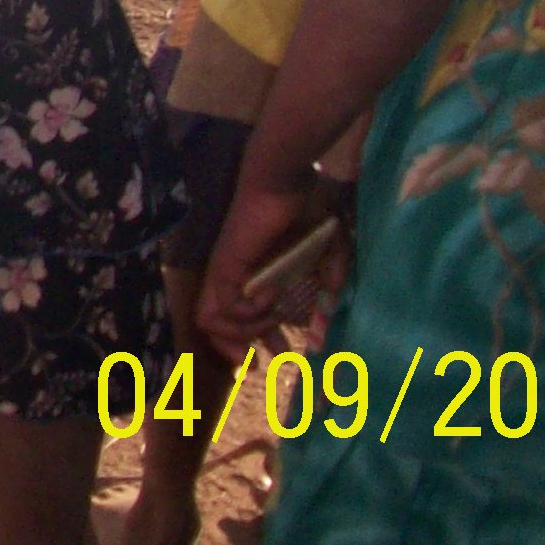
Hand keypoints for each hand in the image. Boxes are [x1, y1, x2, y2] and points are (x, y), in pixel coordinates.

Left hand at [198, 179, 329, 351]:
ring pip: (214, 321)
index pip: (241, 319)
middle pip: (215, 326)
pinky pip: (223, 305)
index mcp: (257, 277)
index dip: (256, 342)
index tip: (279, 356)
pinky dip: (247, 315)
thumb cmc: (310, 212)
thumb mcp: (330, 258)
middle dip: (239, 350)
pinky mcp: (226, 264)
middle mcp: (236, 278)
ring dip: (247, 334)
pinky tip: (269, 304)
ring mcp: (228, 271)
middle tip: (260, 364)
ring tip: (274, 327)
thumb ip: (329, 289)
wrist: (289, 180)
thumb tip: (327, 323)